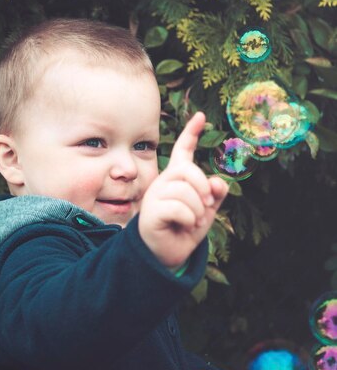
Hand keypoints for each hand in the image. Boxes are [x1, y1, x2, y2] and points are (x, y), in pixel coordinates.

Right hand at [138, 112, 228, 268]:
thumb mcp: (207, 210)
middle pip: (188, 171)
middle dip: (203, 189)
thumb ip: (215, 194)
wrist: (168, 253)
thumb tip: (219, 183)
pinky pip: (179, 208)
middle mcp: (164, 182)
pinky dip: (188, 220)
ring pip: (185, 192)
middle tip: (205, 207)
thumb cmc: (186, 228)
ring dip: (197, 211)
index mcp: (178, 177)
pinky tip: (182, 226)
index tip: (201, 116)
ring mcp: (155, 195)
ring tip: (191, 222)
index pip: (184, 151)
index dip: (191, 132)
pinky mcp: (151, 211)